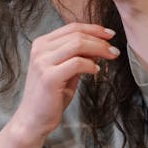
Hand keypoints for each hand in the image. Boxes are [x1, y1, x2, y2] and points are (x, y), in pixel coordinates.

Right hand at [10, 22, 118, 141]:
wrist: (33, 120)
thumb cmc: (50, 96)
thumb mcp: (66, 70)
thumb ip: (78, 56)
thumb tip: (99, 44)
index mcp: (42, 44)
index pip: (72, 27)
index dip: (93, 28)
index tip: (109, 34)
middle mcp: (40, 49)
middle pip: (76, 34)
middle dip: (100, 40)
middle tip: (114, 50)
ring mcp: (43, 62)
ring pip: (78, 45)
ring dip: (99, 49)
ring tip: (110, 57)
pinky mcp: (49, 76)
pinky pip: (76, 63)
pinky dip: (90, 65)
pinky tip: (96, 71)